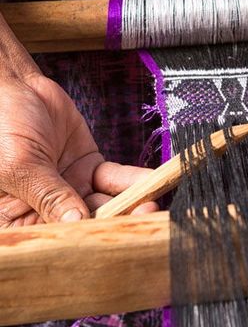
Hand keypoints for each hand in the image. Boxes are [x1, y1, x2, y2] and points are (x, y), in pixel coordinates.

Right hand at [0, 49, 157, 226]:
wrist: (13, 87)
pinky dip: (135, 180)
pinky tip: (153, 181)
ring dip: (131, 202)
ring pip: (107, 203)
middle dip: (117, 221)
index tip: (114, 237)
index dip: (87, 240)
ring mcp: (72, 190)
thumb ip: (49, 195)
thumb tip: (77, 223)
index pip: (59, 237)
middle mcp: (48, 210)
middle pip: (89, 224)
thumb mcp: (20, 164)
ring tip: (153, 202)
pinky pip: (115, 179)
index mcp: (20, 219)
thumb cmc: (1, 126)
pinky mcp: (89, 169)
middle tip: (144, 218)